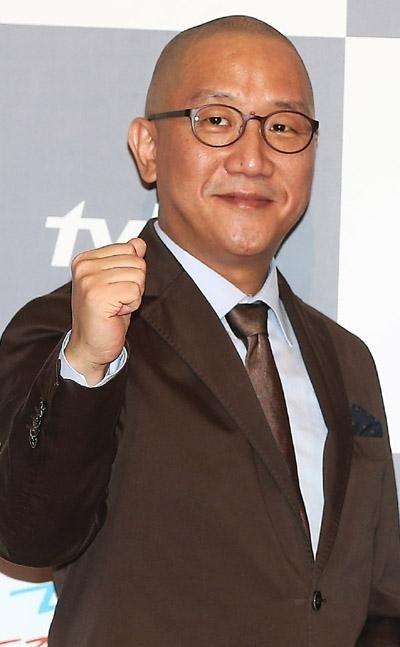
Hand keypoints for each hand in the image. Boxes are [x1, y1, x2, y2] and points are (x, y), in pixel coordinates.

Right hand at [65, 238, 145, 384]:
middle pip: (136, 261)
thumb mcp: (117, 282)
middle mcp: (85, 266)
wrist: (90, 346)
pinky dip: (132, 305)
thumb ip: (126, 260)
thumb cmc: (104, 316)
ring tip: (115, 306)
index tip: (114, 289)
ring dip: (133, 295)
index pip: (129, 248)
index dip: (130, 272)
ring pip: (138, 275)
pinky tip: (116, 312)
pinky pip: (135, 290)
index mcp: (86, 259)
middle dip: (134, 284)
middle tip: (116, 300)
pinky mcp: (98, 294)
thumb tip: (138, 243)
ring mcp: (89, 279)